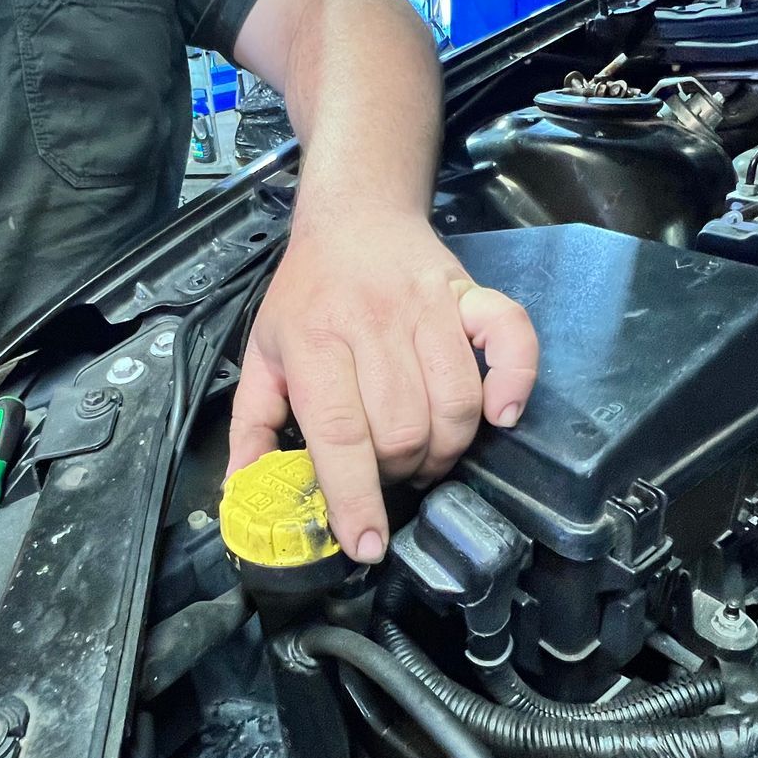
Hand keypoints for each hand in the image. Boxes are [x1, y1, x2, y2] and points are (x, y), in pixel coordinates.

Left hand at [228, 208, 537, 561]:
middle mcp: (372, 322)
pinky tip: (499, 416)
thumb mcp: (262, 355)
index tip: (366, 544)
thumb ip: (251, 428)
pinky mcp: (469, 293)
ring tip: (427, 454)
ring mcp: (427, 305)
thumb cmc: (307, 294)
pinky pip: (511, 339)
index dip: (356, 496)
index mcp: (313, 341)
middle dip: (400, 472)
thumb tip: (243, 496)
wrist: (354, 214)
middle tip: (391, 472)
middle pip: (403, 428)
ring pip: (454, 404)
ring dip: (446, 449)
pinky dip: (515, 383)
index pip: (340, 433)